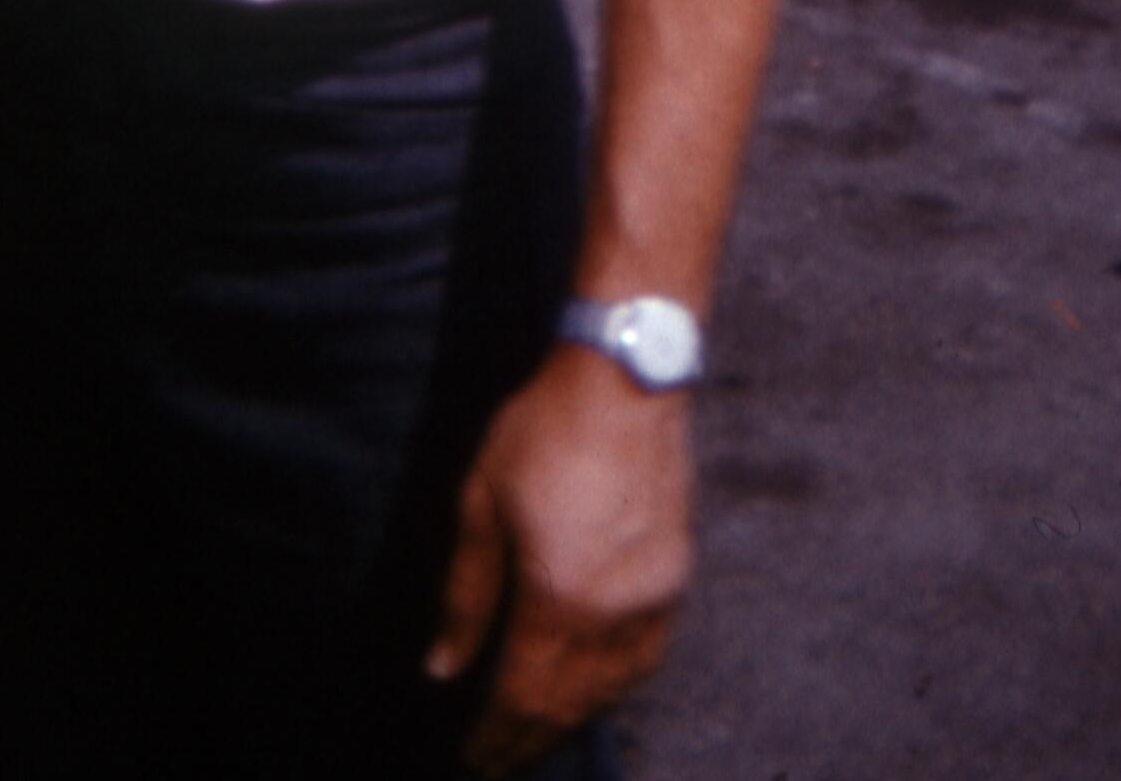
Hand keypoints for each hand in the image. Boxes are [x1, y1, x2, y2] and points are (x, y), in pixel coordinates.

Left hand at [425, 344, 693, 775]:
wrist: (626, 377)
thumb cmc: (543, 428)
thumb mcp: (480, 500)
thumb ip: (464, 593)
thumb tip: (443, 667)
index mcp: (559, 595)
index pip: (522, 694)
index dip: (496, 735)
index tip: (472, 759)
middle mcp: (613, 612)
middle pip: (569, 703)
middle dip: (530, 739)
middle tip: (497, 760)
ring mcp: (654, 598)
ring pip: (612, 689)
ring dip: (572, 719)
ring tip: (536, 735)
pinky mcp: (677, 578)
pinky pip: (646, 659)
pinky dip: (615, 687)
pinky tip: (594, 691)